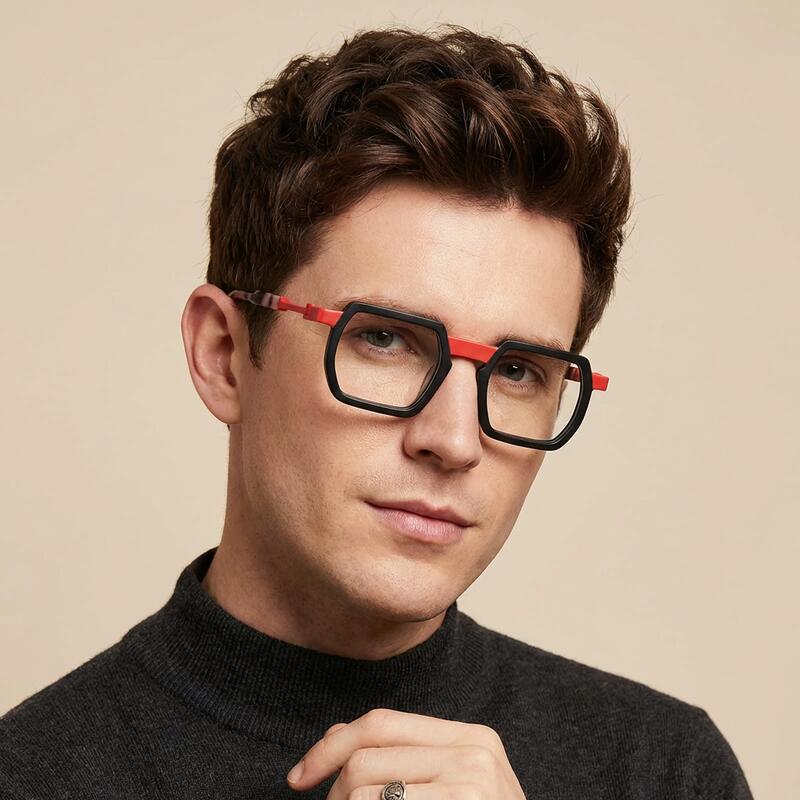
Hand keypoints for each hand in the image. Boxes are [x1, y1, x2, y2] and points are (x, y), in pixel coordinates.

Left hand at [286, 707, 526, 797]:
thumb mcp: (451, 788)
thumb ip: (399, 759)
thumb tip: (333, 737)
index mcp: (471, 738)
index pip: (380, 723)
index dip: (329, 746)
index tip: (298, 777)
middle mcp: (475, 754)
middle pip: (365, 758)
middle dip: (333, 794)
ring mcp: (472, 786)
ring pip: (364, 793)